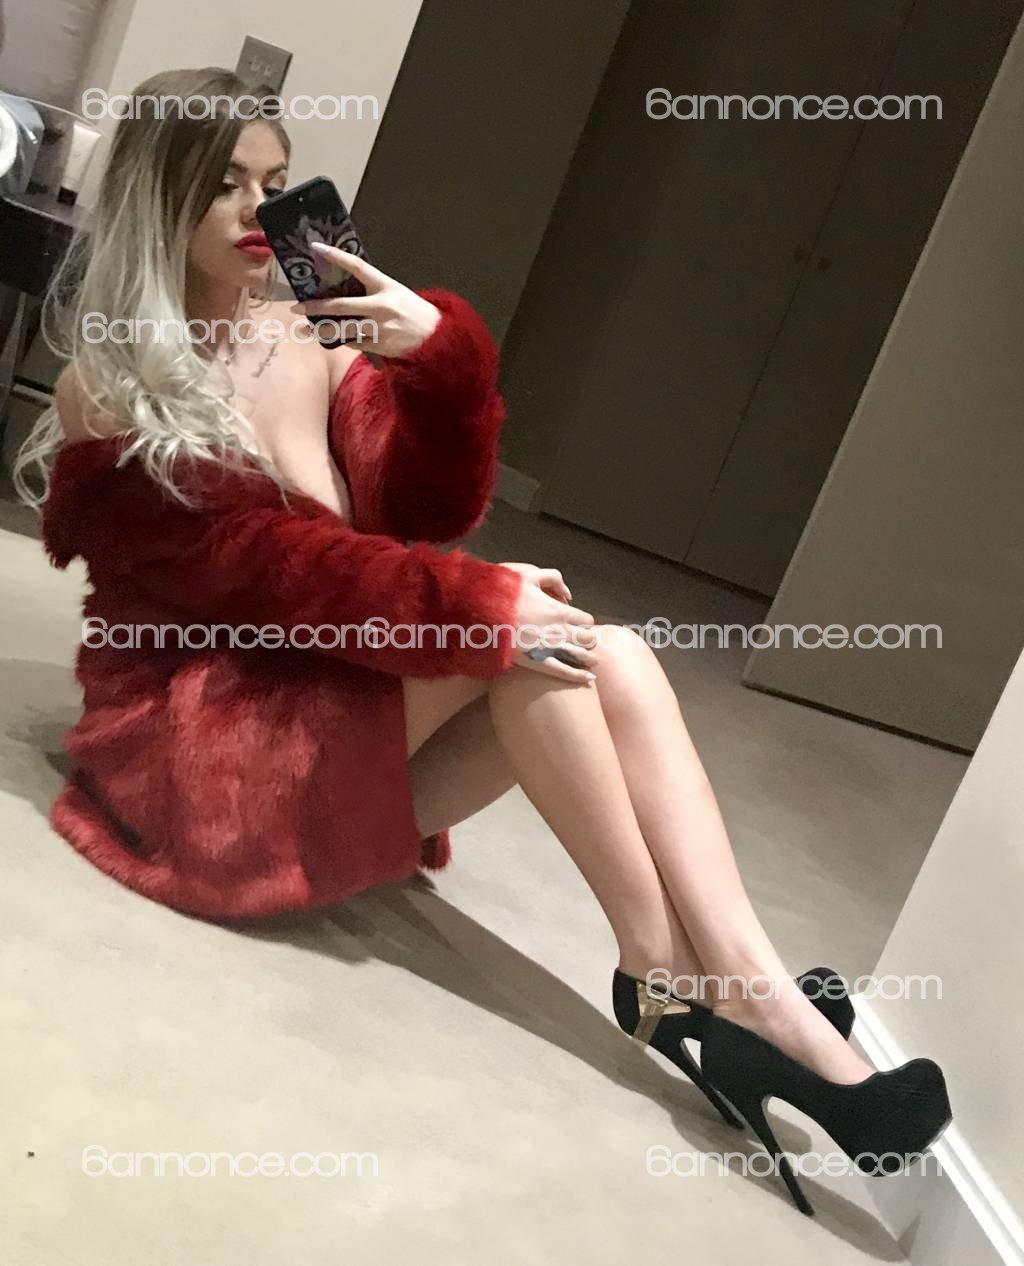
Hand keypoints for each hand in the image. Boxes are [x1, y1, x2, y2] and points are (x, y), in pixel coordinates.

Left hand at [289, 245, 440, 357]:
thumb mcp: (397, 293)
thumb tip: (345, 287)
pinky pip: (353, 342)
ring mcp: (378, 328)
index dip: (336, 256)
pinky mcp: (378, 345)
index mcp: (386, 286)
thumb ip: (373, 290)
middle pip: (342, 305)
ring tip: (308, 328)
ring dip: (322, 329)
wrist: (436, 340)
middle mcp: (381, 306)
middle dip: (317, 306)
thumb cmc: (414, 313)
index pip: (358, 267)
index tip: (316, 248)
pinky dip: (343, 339)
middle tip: (298, 307)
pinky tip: (335, 337)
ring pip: (343, 328)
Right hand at [500, 562, 598, 685]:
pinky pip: (564, 672)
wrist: (481, 616)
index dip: (584, 622)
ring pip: (581, 656)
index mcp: (559, 610)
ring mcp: (550, 648)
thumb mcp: (529, 576)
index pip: (585, 619)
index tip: (579, 625)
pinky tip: (588, 679)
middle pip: (587, 639)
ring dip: (589, 658)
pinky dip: (579, 676)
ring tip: (590, 661)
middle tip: (583, 642)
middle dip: (588, 640)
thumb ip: (553, 579)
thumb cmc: (504, 594)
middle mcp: (560, 630)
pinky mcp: (539, 663)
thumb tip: (569, 595)